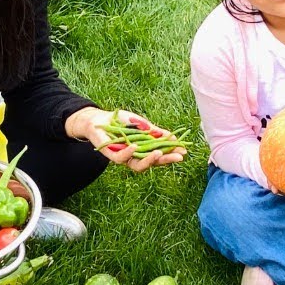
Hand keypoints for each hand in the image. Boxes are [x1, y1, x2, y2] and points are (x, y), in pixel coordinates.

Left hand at [66, 107, 185, 172]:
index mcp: (143, 150)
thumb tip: (173, 138)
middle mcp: (135, 156)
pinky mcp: (111, 155)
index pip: (160, 155)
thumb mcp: (142, 124)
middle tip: (178, 157)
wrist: (100, 119)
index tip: (184, 152)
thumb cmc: (122, 122)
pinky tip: (136, 146)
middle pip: (152, 163)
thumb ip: (155, 132)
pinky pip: (121, 158)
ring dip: (150, 160)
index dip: (171, 154)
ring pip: (138, 165)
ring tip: (159, 153)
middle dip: (166, 160)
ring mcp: (124, 157)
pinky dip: (129, 153)